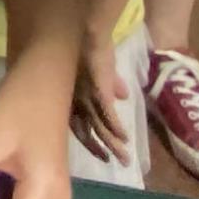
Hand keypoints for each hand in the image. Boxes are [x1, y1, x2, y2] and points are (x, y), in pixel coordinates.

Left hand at [69, 34, 134, 169]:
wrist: (91, 34)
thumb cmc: (93, 48)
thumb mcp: (102, 69)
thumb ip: (111, 83)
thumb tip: (124, 95)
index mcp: (73, 98)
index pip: (79, 126)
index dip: (90, 141)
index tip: (102, 156)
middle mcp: (77, 101)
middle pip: (86, 131)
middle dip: (100, 148)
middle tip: (111, 163)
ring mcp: (87, 97)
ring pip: (98, 127)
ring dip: (112, 143)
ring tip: (124, 158)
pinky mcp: (98, 91)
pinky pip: (107, 114)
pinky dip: (116, 126)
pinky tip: (124, 137)